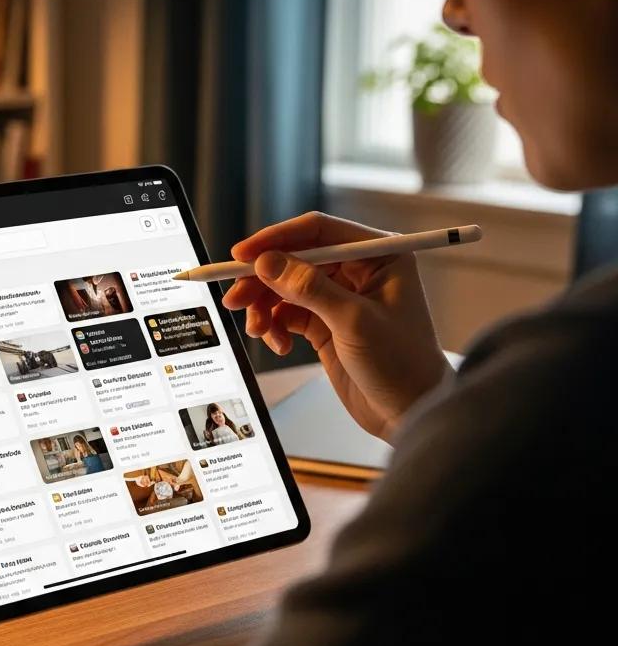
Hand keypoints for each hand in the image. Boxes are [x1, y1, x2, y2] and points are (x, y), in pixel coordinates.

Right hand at [223, 211, 451, 441]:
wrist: (411, 414)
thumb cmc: (401, 365)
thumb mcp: (353, 322)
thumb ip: (309, 288)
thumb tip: (267, 262)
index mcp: (379, 254)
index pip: (318, 232)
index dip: (276, 239)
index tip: (241, 256)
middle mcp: (359, 269)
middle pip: (295, 258)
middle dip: (262, 279)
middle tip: (234, 298)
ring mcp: (340, 296)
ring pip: (285, 287)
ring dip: (265, 306)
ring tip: (257, 330)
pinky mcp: (326, 322)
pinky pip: (287, 312)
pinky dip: (275, 326)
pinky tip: (278, 345)